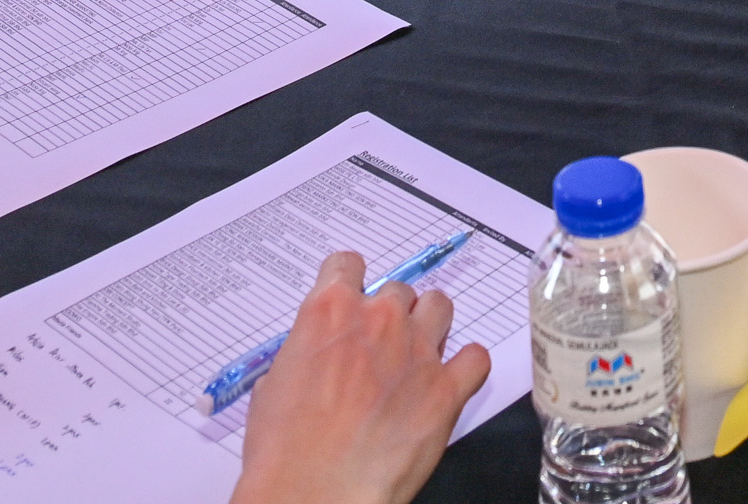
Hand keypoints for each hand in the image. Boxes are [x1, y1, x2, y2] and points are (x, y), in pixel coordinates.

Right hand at [230, 251, 492, 503]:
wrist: (316, 493)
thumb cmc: (286, 451)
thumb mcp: (272, 387)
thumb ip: (302, 356)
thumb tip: (312, 360)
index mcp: (330, 312)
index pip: (347, 265)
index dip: (349, 282)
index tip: (352, 295)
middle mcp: (379, 321)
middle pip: (398, 290)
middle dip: (390, 314)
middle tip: (380, 346)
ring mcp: (417, 351)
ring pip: (440, 306)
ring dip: (429, 325)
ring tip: (418, 353)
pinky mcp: (446, 390)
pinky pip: (475, 358)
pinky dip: (467, 365)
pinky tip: (453, 379)